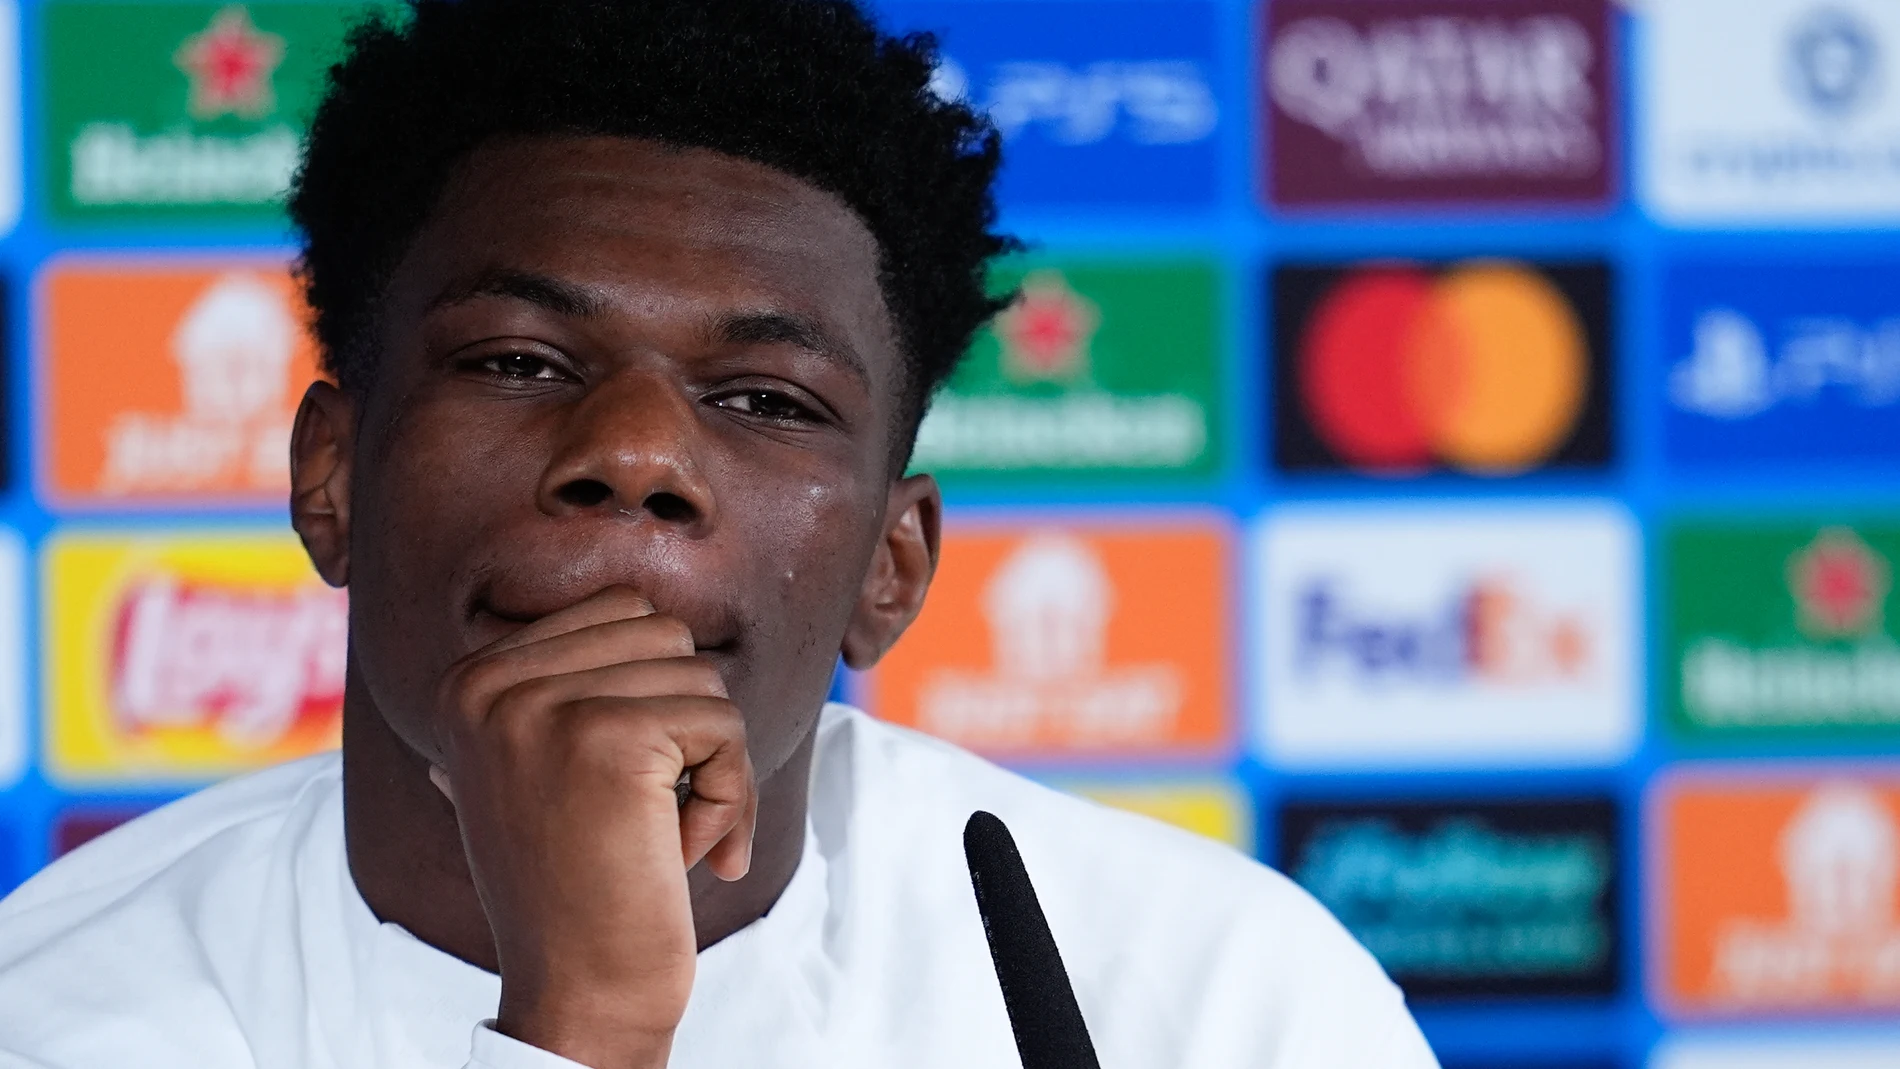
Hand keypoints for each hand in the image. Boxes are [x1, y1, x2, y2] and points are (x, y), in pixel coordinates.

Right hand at [432, 585, 756, 1068]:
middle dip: (689, 727)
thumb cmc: (579, 885)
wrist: (578, 993)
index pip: (620, 610)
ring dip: (712, 766)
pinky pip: (724, 724)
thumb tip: (631, 606)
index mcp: (468, 682)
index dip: (657, 696)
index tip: (629, 784)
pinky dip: (731, 795)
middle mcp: (489, 684)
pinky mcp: (608, 737)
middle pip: (666, 637)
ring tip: (664, 837)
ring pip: (702, 678)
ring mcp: (543, 707)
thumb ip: (561, 688)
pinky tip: (685, 854)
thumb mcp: (540, 770)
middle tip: (655, 814)